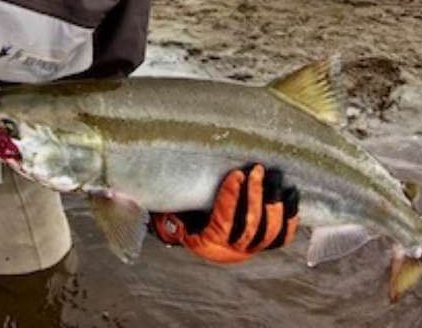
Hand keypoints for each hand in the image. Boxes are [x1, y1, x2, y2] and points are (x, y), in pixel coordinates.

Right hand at [151, 164, 298, 263]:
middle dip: (256, 197)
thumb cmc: (184, 219)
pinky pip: (283, 236)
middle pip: (250, 226)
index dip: (231, 198)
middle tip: (258, 170)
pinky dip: (291, 217)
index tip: (236, 174)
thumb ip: (161, 203)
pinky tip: (292, 195)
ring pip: (270, 232)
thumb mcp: (171, 213)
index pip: (223, 221)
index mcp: (209, 243)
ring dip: (275, 204)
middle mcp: (233, 251)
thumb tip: (128, 188)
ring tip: (275, 178)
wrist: (201, 241)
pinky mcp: (265, 245)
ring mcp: (252, 250)